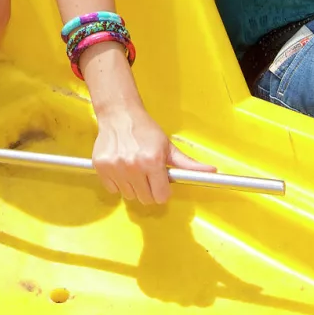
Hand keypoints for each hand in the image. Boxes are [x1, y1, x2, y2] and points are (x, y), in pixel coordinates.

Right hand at [91, 107, 215, 204]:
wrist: (120, 115)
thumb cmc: (145, 130)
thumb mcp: (168, 146)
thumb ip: (188, 164)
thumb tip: (211, 172)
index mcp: (152, 161)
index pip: (161, 197)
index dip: (163, 191)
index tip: (160, 183)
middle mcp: (133, 166)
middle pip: (145, 199)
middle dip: (148, 190)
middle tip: (147, 174)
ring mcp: (115, 167)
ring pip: (129, 195)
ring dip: (133, 186)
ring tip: (133, 169)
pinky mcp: (101, 167)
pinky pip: (112, 189)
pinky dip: (117, 183)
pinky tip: (121, 168)